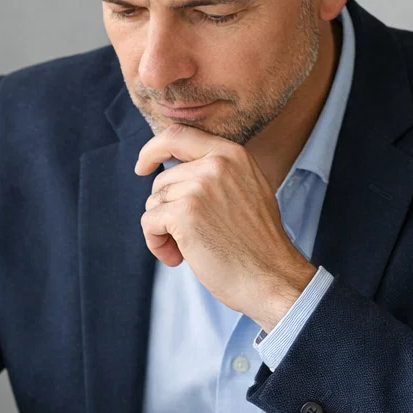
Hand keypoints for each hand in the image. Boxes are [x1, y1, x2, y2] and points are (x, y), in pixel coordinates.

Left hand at [135, 124, 316, 331]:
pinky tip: (178, 258)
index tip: (142, 167)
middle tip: (188, 238)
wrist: (271, 277)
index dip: (153, 149)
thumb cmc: (257, 244)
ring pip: (154, 204)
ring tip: (187, 250)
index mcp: (231, 154)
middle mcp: (215, 164)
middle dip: (166, 212)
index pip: (178, 135)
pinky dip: (156, 244)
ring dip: (163, 232)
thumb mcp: (248, 189)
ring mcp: (199, 187)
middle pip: (162, 181)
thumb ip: (217, 173)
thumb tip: (177, 170)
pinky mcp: (184, 213)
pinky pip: (149, 223)